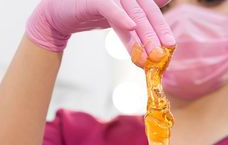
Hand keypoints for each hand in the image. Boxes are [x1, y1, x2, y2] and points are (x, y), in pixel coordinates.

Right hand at [26, 0, 174, 63]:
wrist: (57, 16)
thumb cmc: (88, 11)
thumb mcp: (118, 13)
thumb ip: (138, 11)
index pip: (150, 11)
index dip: (161, 27)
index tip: (170, 46)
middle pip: (144, 12)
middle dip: (154, 35)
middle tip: (162, 55)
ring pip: (131, 14)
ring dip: (141, 36)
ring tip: (150, 54)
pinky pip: (109, 7)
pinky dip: (120, 17)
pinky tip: (131, 28)